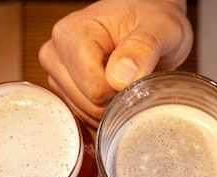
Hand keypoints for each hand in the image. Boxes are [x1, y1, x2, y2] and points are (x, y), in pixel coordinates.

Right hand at [39, 0, 192, 126]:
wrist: (146, 22)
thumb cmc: (152, 20)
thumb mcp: (161, 28)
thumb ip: (143, 47)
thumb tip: (120, 77)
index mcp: (72, 33)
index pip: (95, 89)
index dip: (122, 91)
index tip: (137, 73)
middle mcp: (56, 52)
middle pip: (87, 104)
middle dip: (115, 101)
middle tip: (132, 77)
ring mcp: (57, 73)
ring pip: (84, 114)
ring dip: (109, 109)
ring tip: (123, 81)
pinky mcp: (62, 89)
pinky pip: (81, 117)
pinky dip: (101, 115)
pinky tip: (114, 94)